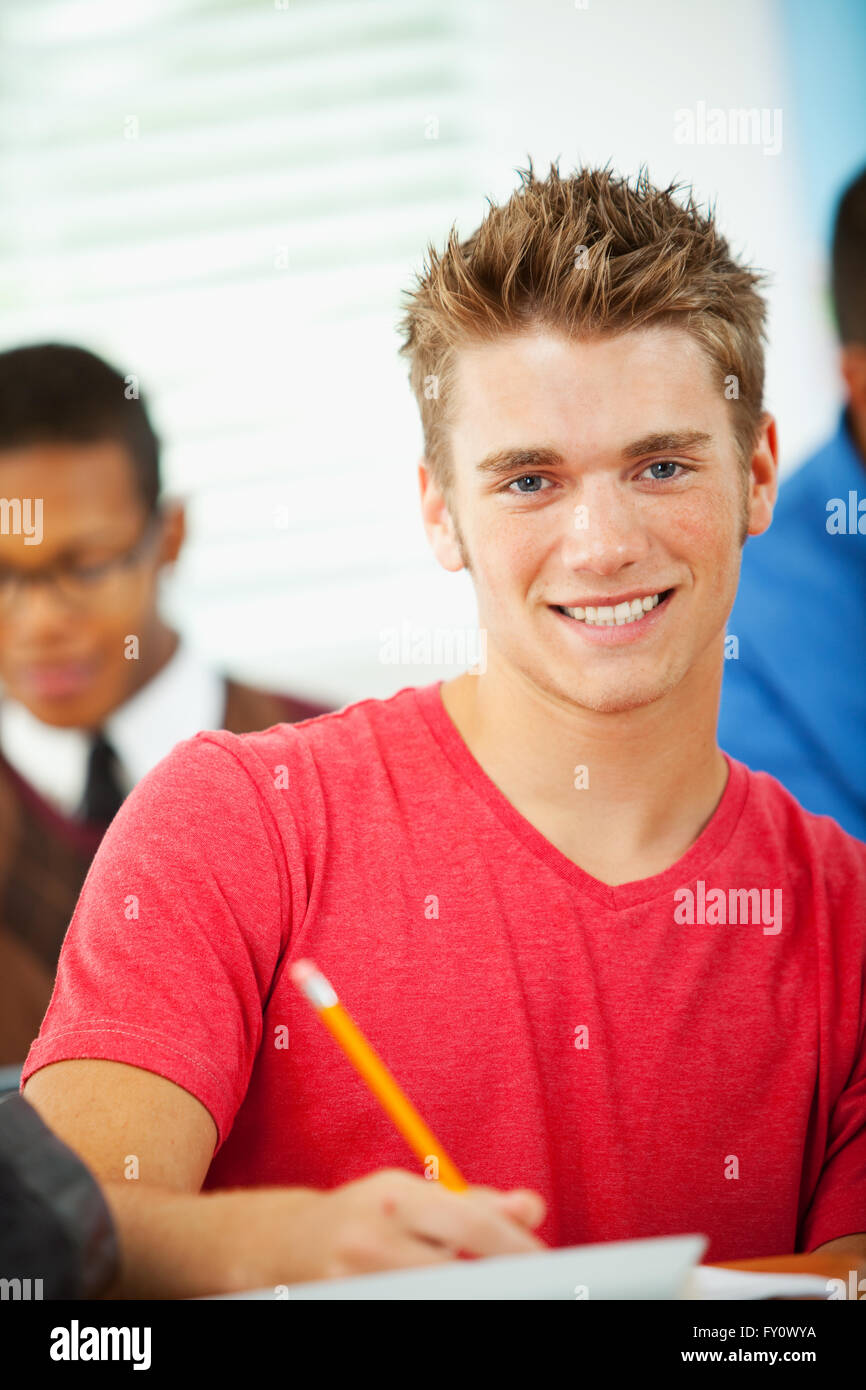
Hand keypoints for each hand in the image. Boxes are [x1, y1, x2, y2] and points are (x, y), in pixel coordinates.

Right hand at [282, 1167, 546, 1282]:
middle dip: (492, 1276)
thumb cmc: (364, 1214)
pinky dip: (431, 1297)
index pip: (471, 1224)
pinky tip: (428, 1288)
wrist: (286, 1243)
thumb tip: (532, 1209)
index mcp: (396, 1198)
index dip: (516, 1246)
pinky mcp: (346, 1303)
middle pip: (457, 1268)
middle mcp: (374, 1238)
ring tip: (451, 1277)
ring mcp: (357, 1280)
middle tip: (514, 1281)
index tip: (542, 1261)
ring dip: (456, 1287)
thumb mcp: (414, 1194)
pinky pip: (409, 1302)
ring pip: (437, 1291)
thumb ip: (476, 1202)